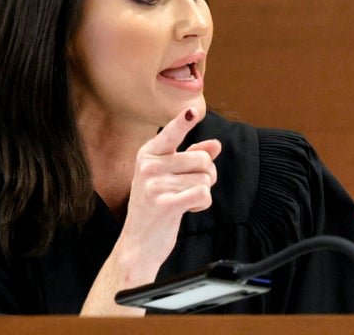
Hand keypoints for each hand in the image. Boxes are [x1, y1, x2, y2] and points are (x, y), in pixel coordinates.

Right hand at [121, 107, 220, 269]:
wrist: (138, 244)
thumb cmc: (154, 206)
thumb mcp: (167, 177)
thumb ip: (190, 157)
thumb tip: (215, 145)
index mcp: (147, 155)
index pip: (170, 133)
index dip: (183, 121)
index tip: (192, 111)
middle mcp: (148, 166)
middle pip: (201, 159)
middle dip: (207, 175)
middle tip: (191, 187)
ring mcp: (154, 185)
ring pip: (204, 179)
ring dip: (202, 192)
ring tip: (183, 200)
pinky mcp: (164, 204)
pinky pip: (203, 195)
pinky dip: (202, 204)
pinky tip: (186, 209)